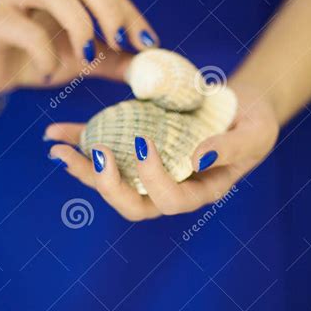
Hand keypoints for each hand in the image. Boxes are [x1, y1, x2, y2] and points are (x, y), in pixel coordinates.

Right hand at [0, 0, 158, 95]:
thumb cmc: (40, 56)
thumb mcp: (85, 58)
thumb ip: (116, 57)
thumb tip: (152, 64)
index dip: (127, 11)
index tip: (148, 43)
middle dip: (107, 9)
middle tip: (122, 43)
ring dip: (79, 25)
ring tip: (88, 58)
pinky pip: (25, 30)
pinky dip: (46, 53)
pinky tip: (51, 72)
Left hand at [44, 83, 279, 220]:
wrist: (241, 106)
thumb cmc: (253, 122)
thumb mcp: (255, 133)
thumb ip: (232, 147)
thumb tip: (198, 157)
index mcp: (201, 190)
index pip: (172, 200)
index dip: (153, 179)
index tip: (143, 144)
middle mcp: (171, 187)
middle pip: (134, 204)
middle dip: (107, 185)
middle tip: (93, 155)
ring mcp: (150, 171)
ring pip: (111, 183)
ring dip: (81, 169)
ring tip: (56, 150)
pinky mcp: (135, 151)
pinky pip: (105, 152)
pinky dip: (79, 142)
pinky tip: (56, 133)